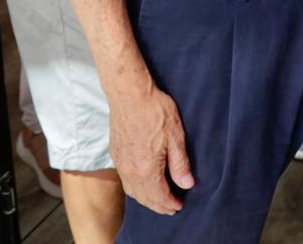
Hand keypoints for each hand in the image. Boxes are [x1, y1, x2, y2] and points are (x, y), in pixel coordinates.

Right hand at [109, 80, 194, 214]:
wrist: (129, 95)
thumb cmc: (154, 111)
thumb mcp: (176, 137)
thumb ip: (180, 164)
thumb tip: (187, 184)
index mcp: (147, 169)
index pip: (159, 196)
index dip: (170, 203)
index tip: (179, 206)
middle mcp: (131, 171)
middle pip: (144, 197)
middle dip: (158, 205)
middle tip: (170, 208)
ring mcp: (121, 163)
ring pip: (133, 191)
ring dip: (146, 199)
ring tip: (158, 199)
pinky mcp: (116, 154)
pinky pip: (125, 180)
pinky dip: (135, 188)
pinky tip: (142, 183)